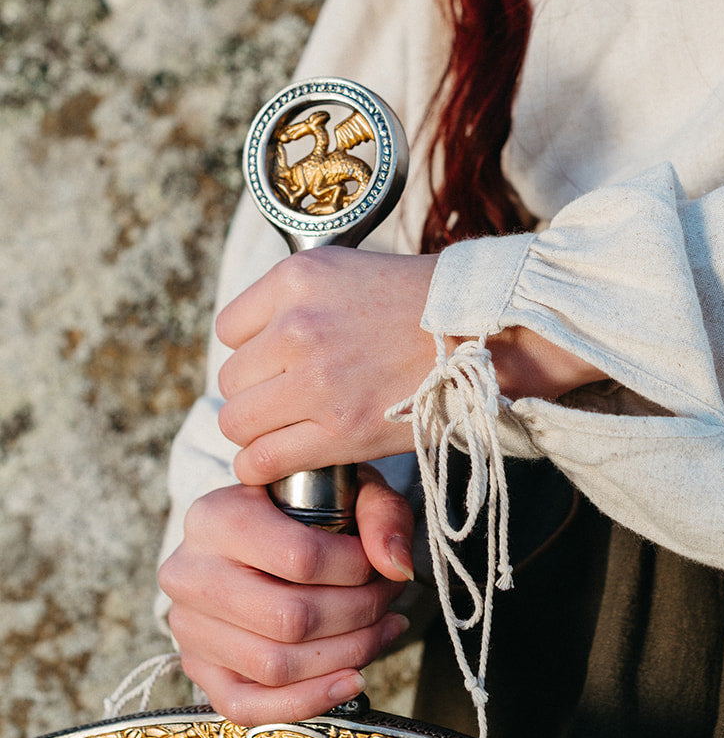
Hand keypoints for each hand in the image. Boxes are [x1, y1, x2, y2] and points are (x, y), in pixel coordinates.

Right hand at [158, 470, 414, 724]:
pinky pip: (248, 707)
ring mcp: (188, 627)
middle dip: (359, 615)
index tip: (382, 567)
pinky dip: (308, 700)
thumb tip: (397, 566)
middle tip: (389, 599)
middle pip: (291, 619)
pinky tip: (352, 678)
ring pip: (275, 667)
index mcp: (214, 517)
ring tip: (382, 629)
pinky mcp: (197, 669)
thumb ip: (378, 513)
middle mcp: (188, 573)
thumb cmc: (300, 507)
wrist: (252, 528)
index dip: (358, 571)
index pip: (300, 558)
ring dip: (346, 656)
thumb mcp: (343, 487)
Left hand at [216, 247, 438, 486]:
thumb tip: (254, 342)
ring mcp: (316, 381)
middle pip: (230, 379)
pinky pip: (262, 459)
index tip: (278, 358)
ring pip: (236, 421)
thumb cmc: (417, 303)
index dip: (252, 347)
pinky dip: (262, 465)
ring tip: (287, 427)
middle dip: (256, 391)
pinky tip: (282, 457)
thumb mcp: (345, 271)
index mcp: (297, 280)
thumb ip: (294, 300)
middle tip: (288, 397)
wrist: (481, 332)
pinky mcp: (339, 431)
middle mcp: (298, 326)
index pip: (229, 328)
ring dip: (258, 429)